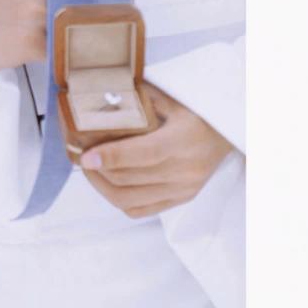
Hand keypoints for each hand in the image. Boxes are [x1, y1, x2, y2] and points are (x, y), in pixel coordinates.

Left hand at [80, 82, 234, 216]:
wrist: (228, 133)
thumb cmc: (195, 112)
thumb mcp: (171, 98)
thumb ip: (139, 98)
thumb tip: (101, 98)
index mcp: (183, 140)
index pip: (143, 154)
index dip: (111, 156)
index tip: (86, 156)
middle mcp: (185, 170)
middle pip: (129, 179)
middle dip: (98, 170)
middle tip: (80, 156)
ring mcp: (184, 189)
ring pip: (130, 199)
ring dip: (103, 187)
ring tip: (90, 171)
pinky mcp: (182, 199)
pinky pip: (141, 210)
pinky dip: (118, 200)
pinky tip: (107, 184)